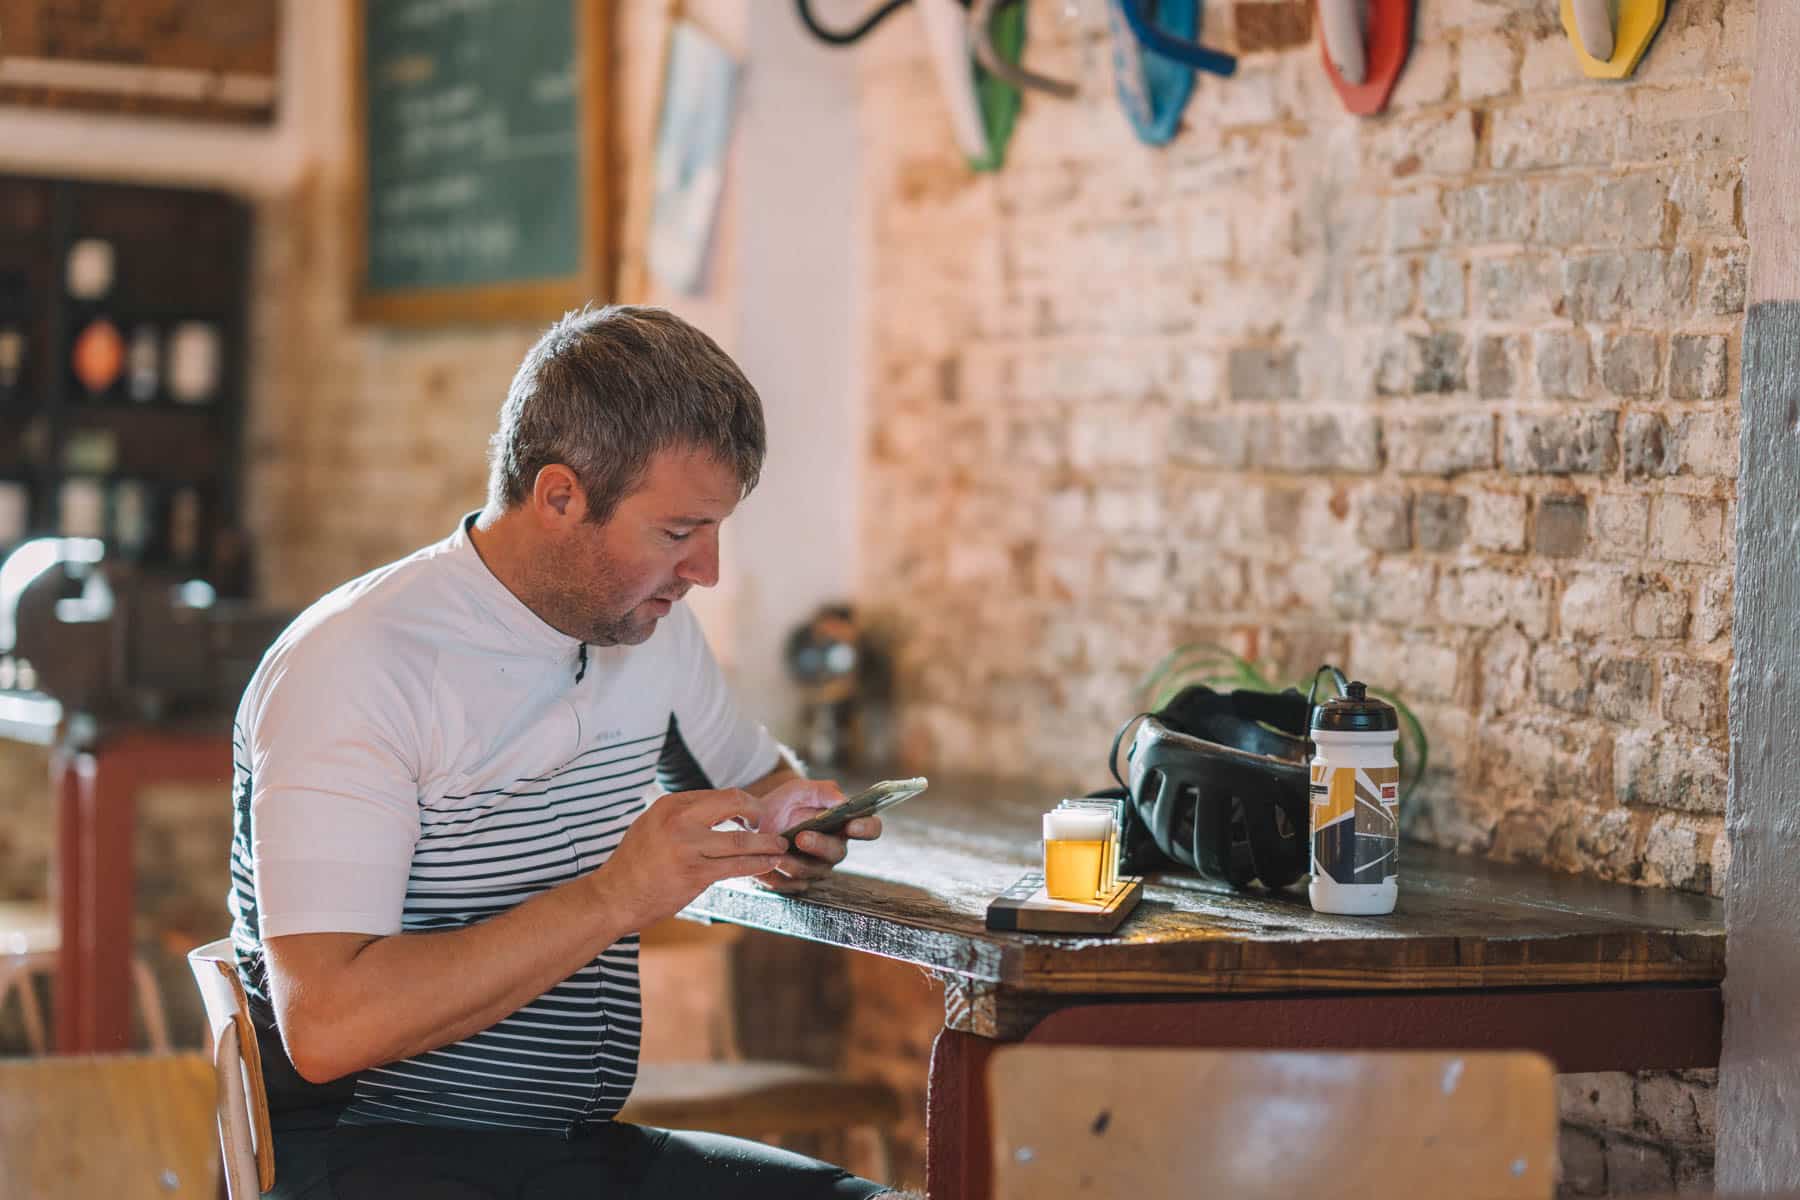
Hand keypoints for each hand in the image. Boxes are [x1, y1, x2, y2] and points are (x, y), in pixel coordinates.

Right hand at [591, 788, 789, 929]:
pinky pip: (737, 866)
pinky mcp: (695, 874)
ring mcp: (688, 847)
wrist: (614, 896)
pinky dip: (758, 864)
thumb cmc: (635, 863)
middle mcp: (679, 820)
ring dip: (766, 843)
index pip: (719, 794)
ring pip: (741, 839)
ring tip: (781, 846)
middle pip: (734, 804)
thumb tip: (718, 808)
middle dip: (759, 812)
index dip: (743, 803)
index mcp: (670, 804)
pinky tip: (769, 864)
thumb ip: (682, 815)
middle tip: (772, 824)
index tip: (755, 814)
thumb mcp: (652, 824)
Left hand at [747, 777, 883, 895]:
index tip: (853, 825)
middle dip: (820, 845)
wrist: (758, 818)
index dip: (866, 828)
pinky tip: (766, 867)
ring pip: (812, 871)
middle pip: (838, 853)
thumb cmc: (787, 802)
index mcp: (845, 825)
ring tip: (778, 854)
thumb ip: (825, 791)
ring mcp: (816, 867)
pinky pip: (790, 884)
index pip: (869, 828)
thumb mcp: (803, 789)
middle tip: (802, 837)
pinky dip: (778, 877)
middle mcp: (834, 849)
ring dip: (795, 863)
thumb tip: (843, 801)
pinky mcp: (796, 881)